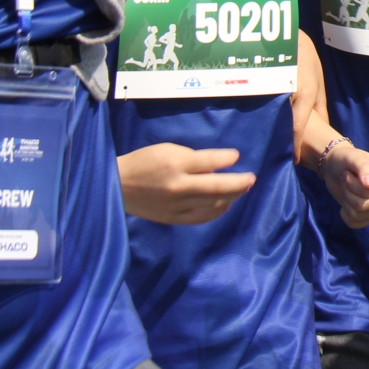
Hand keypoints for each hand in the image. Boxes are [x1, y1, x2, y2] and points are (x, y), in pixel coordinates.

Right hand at [117, 144, 255, 224]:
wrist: (116, 185)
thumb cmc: (144, 162)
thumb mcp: (167, 150)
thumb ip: (193, 159)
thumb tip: (218, 167)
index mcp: (176, 164)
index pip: (211, 161)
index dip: (228, 158)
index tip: (236, 156)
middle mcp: (178, 186)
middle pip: (218, 187)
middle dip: (239, 182)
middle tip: (251, 178)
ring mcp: (176, 205)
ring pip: (213, 204)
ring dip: (232, 196)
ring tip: (242, 190)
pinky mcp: (172, 218)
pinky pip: (201, 217)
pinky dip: (216, 211)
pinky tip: (225, 205)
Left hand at [319, 140, 368, 227]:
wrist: (336, 168)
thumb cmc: (346, 159)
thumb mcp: (353, 157)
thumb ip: (362, 167)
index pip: (368, 191)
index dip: (351, 184)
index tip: (348, 173)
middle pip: (363, 205)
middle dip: (348, 193)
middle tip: (347, 182)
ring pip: (358, 215)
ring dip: (346, 202)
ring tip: (348, 190)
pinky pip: (355, 223)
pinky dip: (345, 214)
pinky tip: (347, 202)